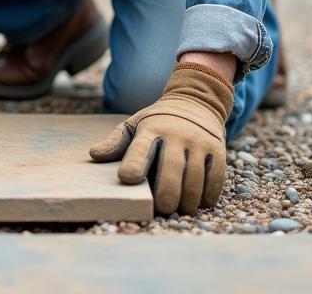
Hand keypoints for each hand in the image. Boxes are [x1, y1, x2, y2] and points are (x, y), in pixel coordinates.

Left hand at [89, 62, 233, 214]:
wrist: (197, 101)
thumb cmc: (158, 121)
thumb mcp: (134, 124)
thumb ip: (116, 141)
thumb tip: (94, 155)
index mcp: (150, 129)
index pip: (140, 148)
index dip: (134, 164)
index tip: (127, 179)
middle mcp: (175, 134)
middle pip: (171, 170)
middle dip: (166, 194)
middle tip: (162, 208)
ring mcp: (198, 141)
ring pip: (194, 178)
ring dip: (187, 200)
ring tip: (180, 210)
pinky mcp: (216, 149)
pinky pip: (215, 177)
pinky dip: (208, 194)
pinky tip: (200, 202)